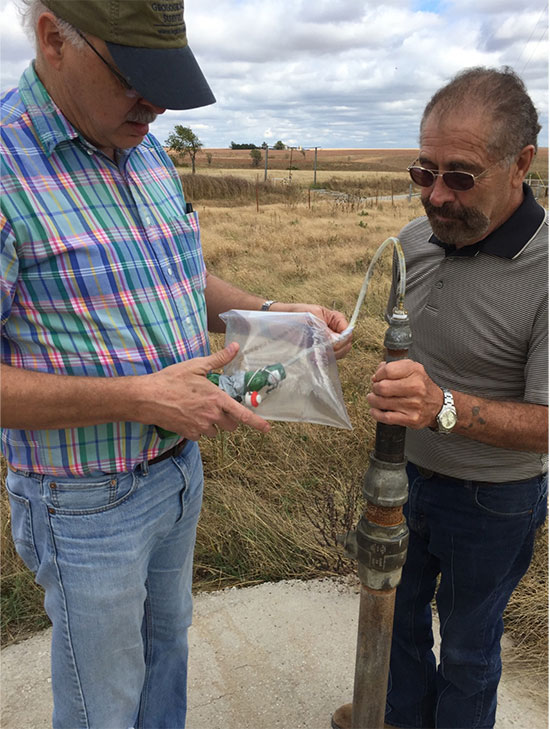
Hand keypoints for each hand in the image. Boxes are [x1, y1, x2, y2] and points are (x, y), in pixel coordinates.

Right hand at [142, 343, 270, 439]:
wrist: (147, 397)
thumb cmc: (171, 379)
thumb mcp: (196, 365)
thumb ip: (219, 359)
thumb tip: (235, 347)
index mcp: (216, 398)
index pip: (242, 415)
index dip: (257, 423)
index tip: (267, 428)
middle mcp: (211, 415)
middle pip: (231, 426)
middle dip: (229, 418)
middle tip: (218, 407)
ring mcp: (200, 426)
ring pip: (216, 431)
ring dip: (213, 424)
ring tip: (200, 410)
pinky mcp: (189, 434)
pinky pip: (201, 435)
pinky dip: (199, 429)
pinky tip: (189, 417)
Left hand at [272, 303, 351, 359]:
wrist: (279, 321)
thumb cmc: (295, 314)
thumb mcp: (311, 317)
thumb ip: (324, 330)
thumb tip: (335, 342)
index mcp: (335, 319)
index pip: (347, 333)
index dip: (342, 340)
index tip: (331, 343)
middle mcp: (334, 331)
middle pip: (345, 345)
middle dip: (336, 350)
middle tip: (321, 350)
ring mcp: (328, 341)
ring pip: (338, 354)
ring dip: (328, 356)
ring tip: (314, 353)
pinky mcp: (320, 350)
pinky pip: (327, 358)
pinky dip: (321, 360)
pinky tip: (312, 358)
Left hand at [366, 359, 443, 428]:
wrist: (438, 405)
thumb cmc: (420, 386)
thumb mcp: (411, 369)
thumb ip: (392, 367)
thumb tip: (375, 376)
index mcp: (415, 371)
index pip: (387, 370)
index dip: (378, 375)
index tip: (377, 378)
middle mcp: (416, 387)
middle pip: (382, 387)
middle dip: (375, 388)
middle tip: (376, 389)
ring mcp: (414, 404)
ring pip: (382, 402)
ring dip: (373, 400)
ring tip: (373, 399)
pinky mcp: (411, 418)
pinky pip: (386, 417)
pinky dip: (376, 414)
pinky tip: (375, 410)